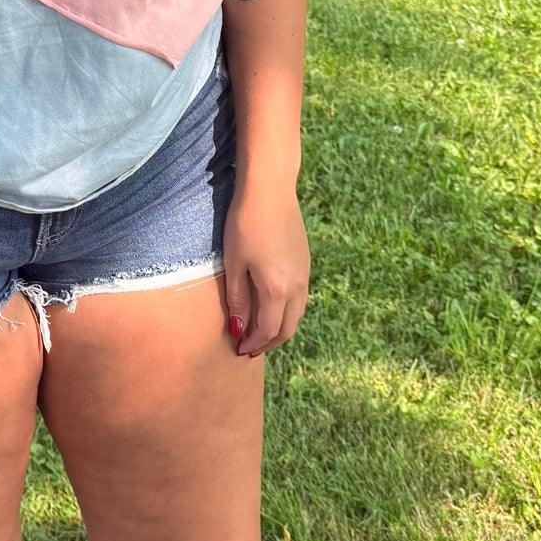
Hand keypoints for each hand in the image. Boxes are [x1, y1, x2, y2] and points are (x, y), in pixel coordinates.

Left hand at [221, 178, 309, 357]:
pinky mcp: (305, 262)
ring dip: (280, 327)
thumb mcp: (234, 264)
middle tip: (249, 348)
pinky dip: (287, 311)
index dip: (254, 344)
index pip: (268, 330)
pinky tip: (271, 305)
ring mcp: (305, 273)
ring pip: (297, 313)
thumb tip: (239, 328)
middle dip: (269, 342)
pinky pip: (300, 298)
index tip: (239, 350)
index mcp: (278, 290)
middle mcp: (298, 286)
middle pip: (288, 328)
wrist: (270, 190)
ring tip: (259, 331)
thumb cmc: (245, 224)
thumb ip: (238, 299)